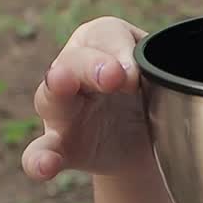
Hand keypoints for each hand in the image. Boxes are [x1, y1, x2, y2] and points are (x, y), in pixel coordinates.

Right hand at [22, 16, 150, 181]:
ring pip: (50, 97)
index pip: (106, 35)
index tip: (135, 73)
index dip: (120, 49)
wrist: (152, 140)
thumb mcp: (162, 76)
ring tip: (61, 83)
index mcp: (103, 44)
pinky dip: (39, 160)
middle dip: (93, 64)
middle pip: (75, 59)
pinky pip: (42, 152)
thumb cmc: (155, 92)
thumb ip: (159, 74)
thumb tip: (159, 79)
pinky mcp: (61, 146)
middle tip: (114, 76)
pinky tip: (44, 167)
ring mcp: (63, 110)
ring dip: (57, 89)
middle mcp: (75, 70)